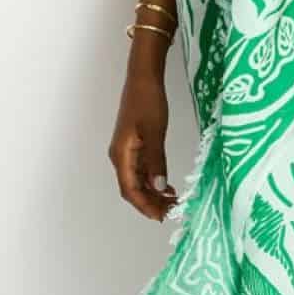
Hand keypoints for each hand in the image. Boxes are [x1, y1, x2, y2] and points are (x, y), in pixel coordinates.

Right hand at [109, 72, 179, 220]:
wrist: (143, 78)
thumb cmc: (148, 101)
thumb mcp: (155, 132)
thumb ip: (156, 161)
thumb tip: (158, 187)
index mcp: (121, 155)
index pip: (130, 190)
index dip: (145, 206)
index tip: (162, 216)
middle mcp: (120, 156)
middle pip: (132, 188)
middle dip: (150, 203)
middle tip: (172, 211)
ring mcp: (127, 151)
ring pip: (137, 181)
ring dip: (153, 193)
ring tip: (173, 201)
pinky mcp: (135, 145)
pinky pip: (142, 170)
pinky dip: (153, 180)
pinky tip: (167, 185)